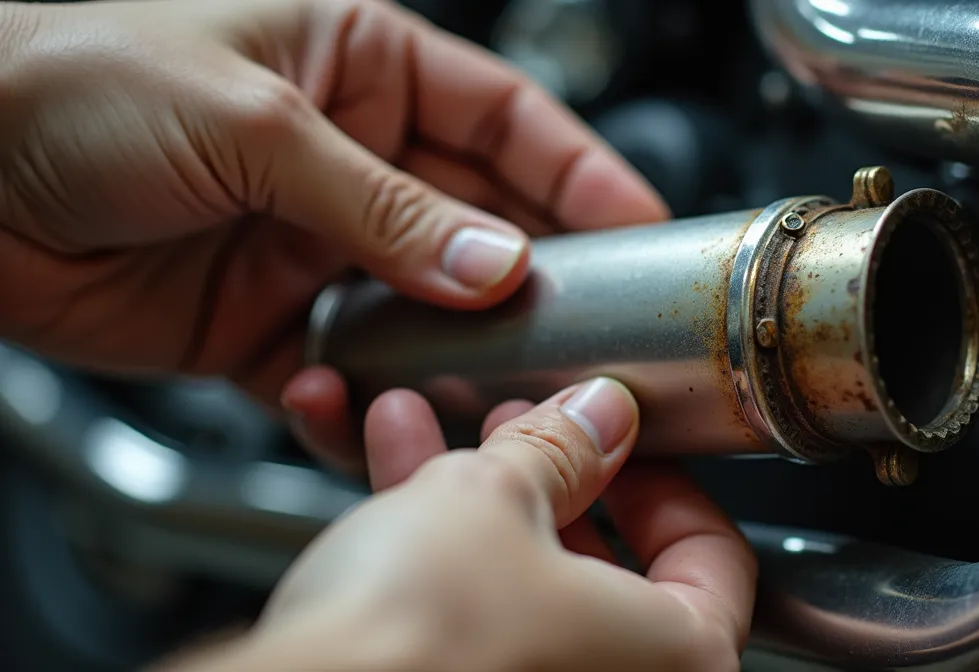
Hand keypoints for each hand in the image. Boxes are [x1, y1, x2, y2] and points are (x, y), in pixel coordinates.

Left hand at [0, 0, 667, 471]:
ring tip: (495, 388)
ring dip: (457, 351)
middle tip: (590, 328)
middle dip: (537, 278)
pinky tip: (367, 404)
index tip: (643, 225)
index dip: (583, 173)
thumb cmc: (67, 73)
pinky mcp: (263, 321)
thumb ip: (383, 205)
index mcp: (359, 65)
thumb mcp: (252, 123)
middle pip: (480, 224)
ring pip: (423, 310)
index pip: (508, 121)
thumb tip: (493, 264)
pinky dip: (362, 398)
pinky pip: (344, 370)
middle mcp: (349, 158)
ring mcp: (311, 244)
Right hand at [159, 378, 756, 670]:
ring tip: (430, 430)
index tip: (617, 442)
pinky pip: (474, 620)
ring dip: (477, 498)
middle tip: (519, 428)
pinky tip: (392, 484)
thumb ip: (557, 447)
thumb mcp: (493, 497)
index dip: (660, 479)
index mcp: (679, 656)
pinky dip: (442, 555)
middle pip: (606, 566)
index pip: (713, 554)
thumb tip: (594, 417)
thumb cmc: (415, 644)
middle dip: (546, 475)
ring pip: (525, 587)